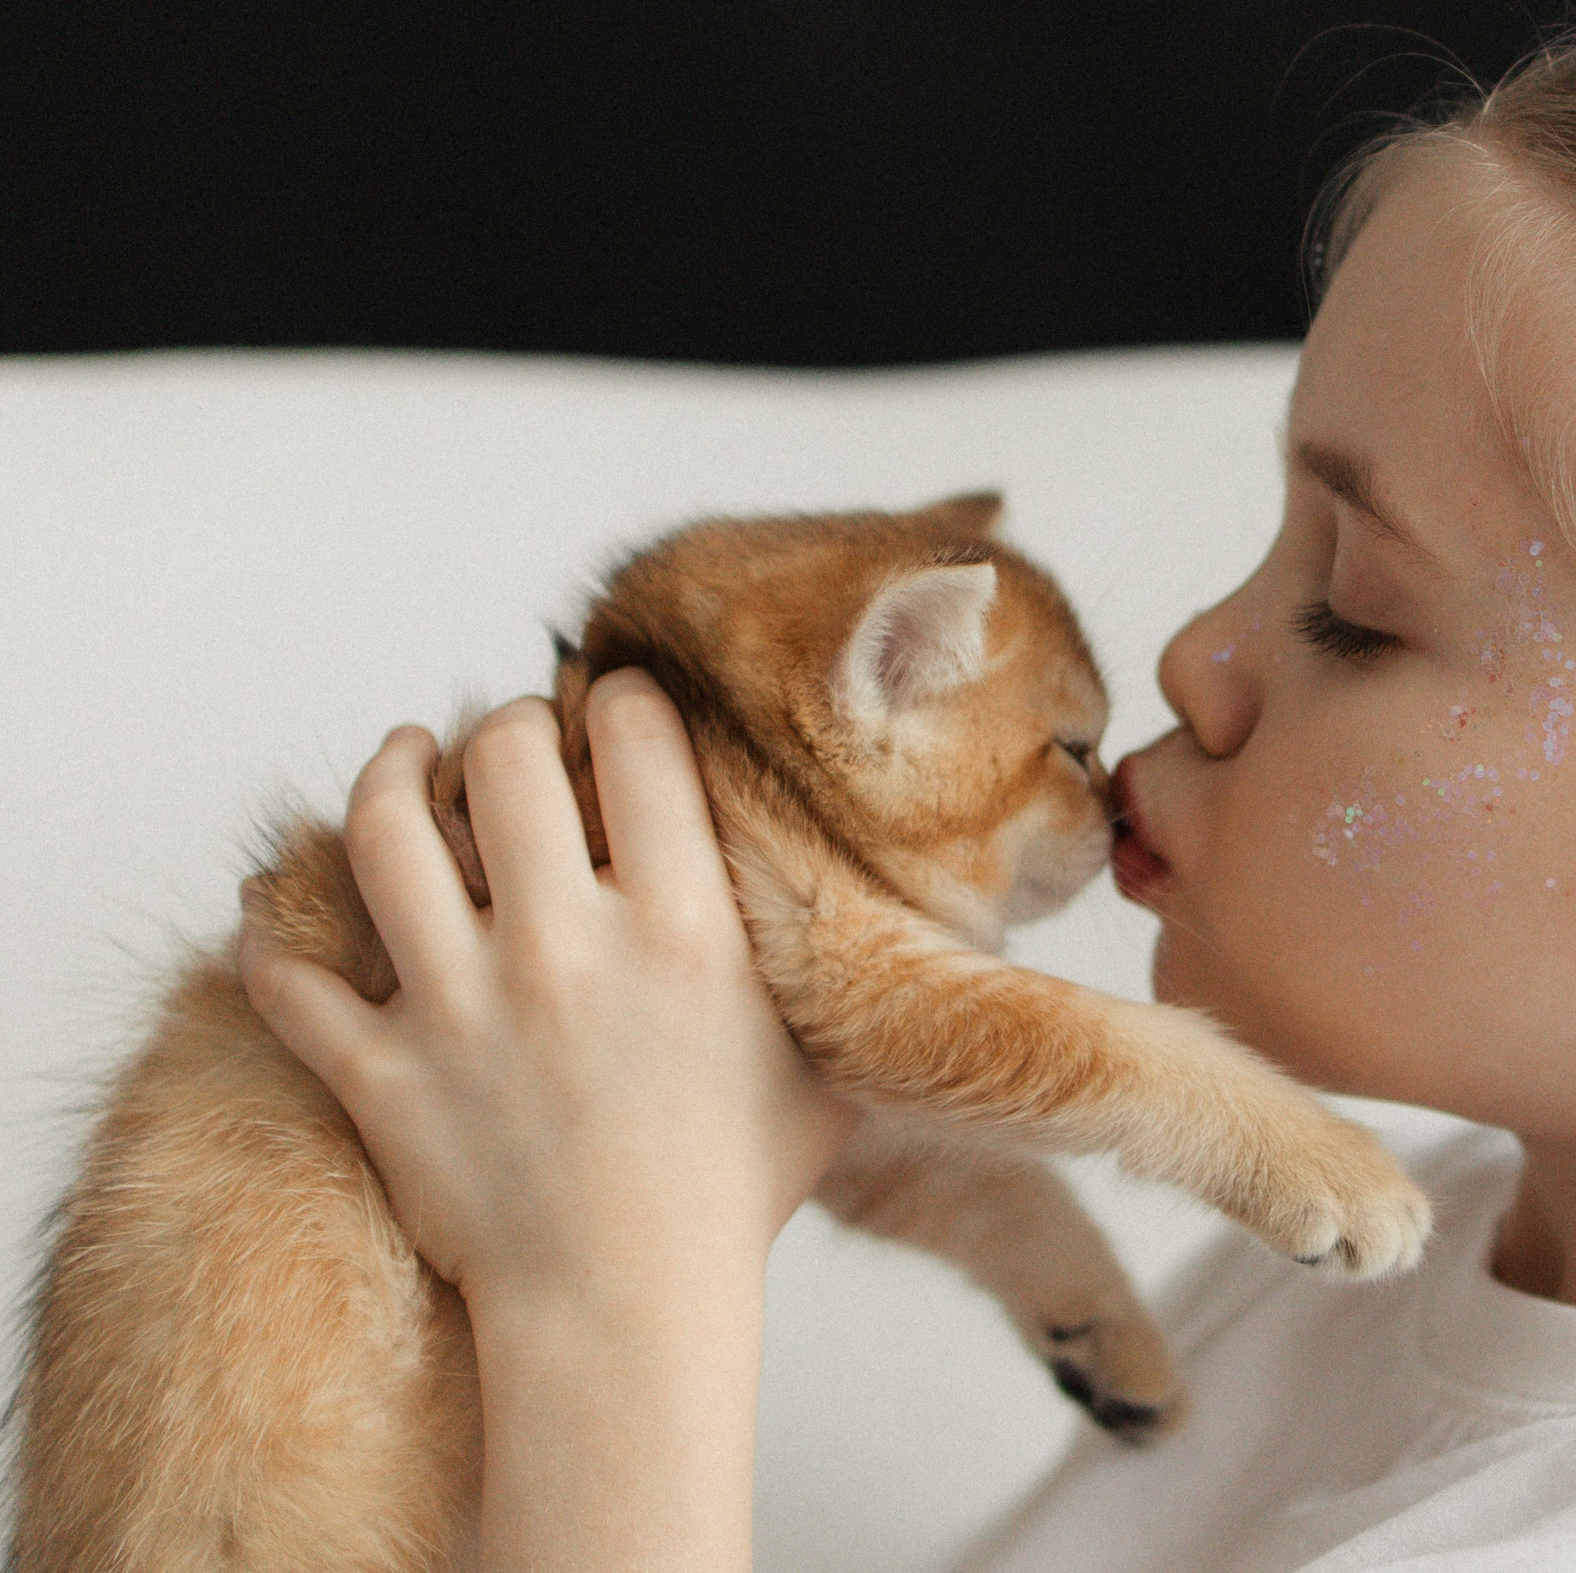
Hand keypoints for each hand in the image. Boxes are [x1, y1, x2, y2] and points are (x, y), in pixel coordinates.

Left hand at [237, 667, 858, 1318]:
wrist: (627, 1315)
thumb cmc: (733, 1195)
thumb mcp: (819, 1065)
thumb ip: (822, 974)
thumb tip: (864, 910)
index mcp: (682, 928)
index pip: (636, 738)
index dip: (622, 700)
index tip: (617, 711)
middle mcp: (563, 945)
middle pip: (503, 756)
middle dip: (507, 727)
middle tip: (514, 743)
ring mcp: (457, 1005)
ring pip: (381, 829)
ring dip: (387, 775)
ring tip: (403, 762)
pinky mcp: (379, 1071)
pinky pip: (289, 972)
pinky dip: (272, 930)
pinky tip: (283, 903)